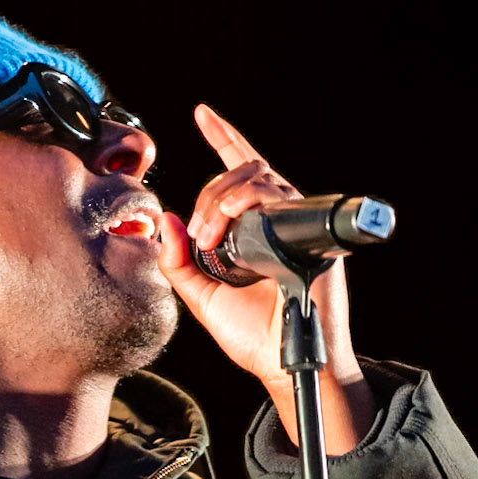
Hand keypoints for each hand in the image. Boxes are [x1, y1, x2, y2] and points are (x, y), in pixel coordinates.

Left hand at [157, 105, 376, 453]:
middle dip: (210, 193)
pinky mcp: (311, 234)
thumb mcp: (201, 297)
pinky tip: (228, 218)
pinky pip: (279, 196)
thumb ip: (178, 262)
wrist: (283, 364)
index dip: (224, 138)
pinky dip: (248, 200)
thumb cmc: (252, 336)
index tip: (202, 114)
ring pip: (258, 177)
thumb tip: (167, 220)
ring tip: (209, 233)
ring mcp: (297, 224)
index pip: (240, 173)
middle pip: (242, 172)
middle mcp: (279, 220)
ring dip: (224, 197)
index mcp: (255, 229)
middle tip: (197, 233)